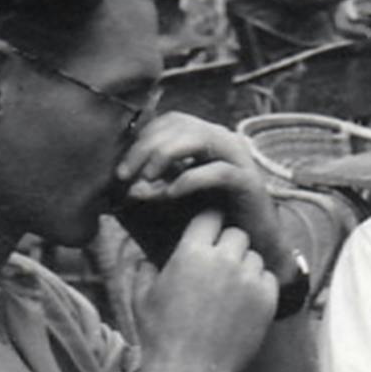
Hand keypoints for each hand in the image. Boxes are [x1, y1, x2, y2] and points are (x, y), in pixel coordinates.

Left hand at [115, 115, 294, 281]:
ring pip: (198, 138)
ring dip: (164, 157)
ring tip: (144, 182)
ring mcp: (238, 159)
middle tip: (124, 176)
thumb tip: (118, 180)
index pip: (168, 121)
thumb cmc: (209, 224)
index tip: (120, 169)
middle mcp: (223, 141)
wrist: (252, 250)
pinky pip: (218, 171)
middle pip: (179, 125)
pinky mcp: (250, 183)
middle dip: (144, 148)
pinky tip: (170, 195)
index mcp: (205, 139)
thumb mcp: (172, 200)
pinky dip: (189, 180)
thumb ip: (149, 185)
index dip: (139, 139)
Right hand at [139, 209, 278, 371]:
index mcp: (191, 253)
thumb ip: (144, 271)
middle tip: (219, 265)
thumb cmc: (161, 337)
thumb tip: (147, 259)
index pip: (210, 217)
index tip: (209, 232)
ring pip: (254, 256)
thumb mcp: (141, 299)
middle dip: (228, 246)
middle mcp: (223, 260)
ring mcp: (248, 279)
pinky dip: (259, 286)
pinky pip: (268, 279)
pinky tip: (243, 303)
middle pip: (237, 234)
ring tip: (230, 288)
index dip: (209, 223)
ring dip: (244, 266)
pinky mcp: (267, 299)